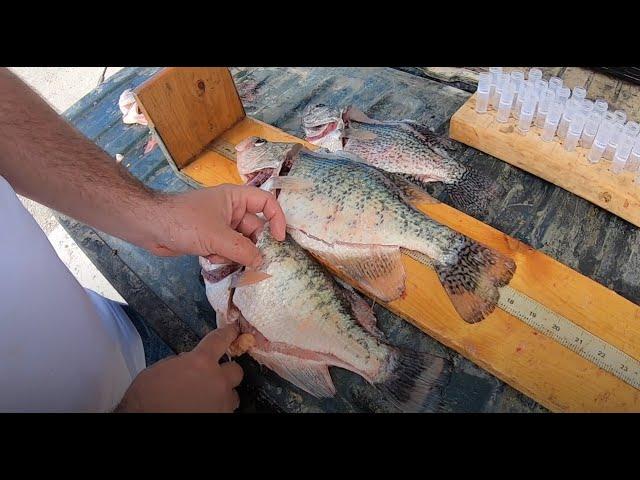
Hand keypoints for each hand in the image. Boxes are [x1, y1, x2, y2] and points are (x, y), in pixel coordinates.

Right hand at [115, 325, 243, 412]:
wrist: (147, 421)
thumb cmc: (147, 400)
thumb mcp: (159, 370)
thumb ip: (180, 362)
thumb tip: (188, 362)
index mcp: (200, 362)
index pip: (220, 340)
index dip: (228, 333)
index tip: (232, 330)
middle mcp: (217, 380)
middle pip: (236, 370)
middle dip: (227, 372)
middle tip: (215, 376)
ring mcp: (222, 402)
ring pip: (233, 394)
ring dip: (223, 393)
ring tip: (207, 397)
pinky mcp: (221, 416)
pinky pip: (225, 409)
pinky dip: (217, 408)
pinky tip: (203, 408)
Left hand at [149, 184, 285, 266]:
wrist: (149, 227)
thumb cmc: (184, 222)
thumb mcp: (217, 237)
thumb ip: (242, 250)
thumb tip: (261, 262)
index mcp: (235, 198)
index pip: (266, 202)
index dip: (277, 218)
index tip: (279, 240)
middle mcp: (230, 210)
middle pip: (254, 228)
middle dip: (251, 245)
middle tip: (250, 261)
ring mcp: (220, 225)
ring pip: (240, 243)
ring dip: (233, 254)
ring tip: (217, 256)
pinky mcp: (209, 239)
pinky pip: (226, 250)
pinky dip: (221, 257)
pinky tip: (207, 258)